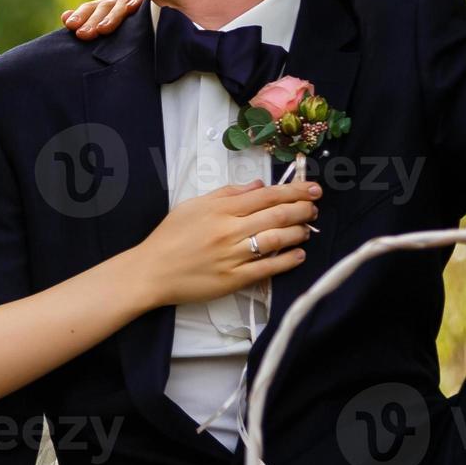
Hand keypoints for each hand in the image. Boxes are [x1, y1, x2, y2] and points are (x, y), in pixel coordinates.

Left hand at [62, 0, 146, 39]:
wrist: (155, 15)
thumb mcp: (104, 25)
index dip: (80, 15)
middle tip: (82, 34)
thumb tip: (65, 17)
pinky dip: (137, 2)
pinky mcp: (148, 1)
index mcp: (105, 7)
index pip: (90, 8)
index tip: (69, 24)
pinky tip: (134, 6)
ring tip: (102, 29)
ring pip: (119, 7)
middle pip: (102, 8)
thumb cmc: (125, 27)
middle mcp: (117, 2)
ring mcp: (132, 0)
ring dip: (110, 17)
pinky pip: (142, 0)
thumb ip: (86, 21)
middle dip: (91, 21)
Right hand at [126, 180, 317, 306]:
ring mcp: (232, 256)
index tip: (312, 189)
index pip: (266, 195)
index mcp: (220, 209)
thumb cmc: (170, 237)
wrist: (151, 271)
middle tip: (315, 208)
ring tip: (308, 229)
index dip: (294, 191)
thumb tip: (258, 185)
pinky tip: (299, 254)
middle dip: (302, 209)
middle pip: (276, 215)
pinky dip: (286, 261)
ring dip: (298, 233)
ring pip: (275, 240)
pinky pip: (266, 269)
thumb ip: (227, 193)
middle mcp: (229, 230)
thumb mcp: (194, 205)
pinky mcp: (233, 279)